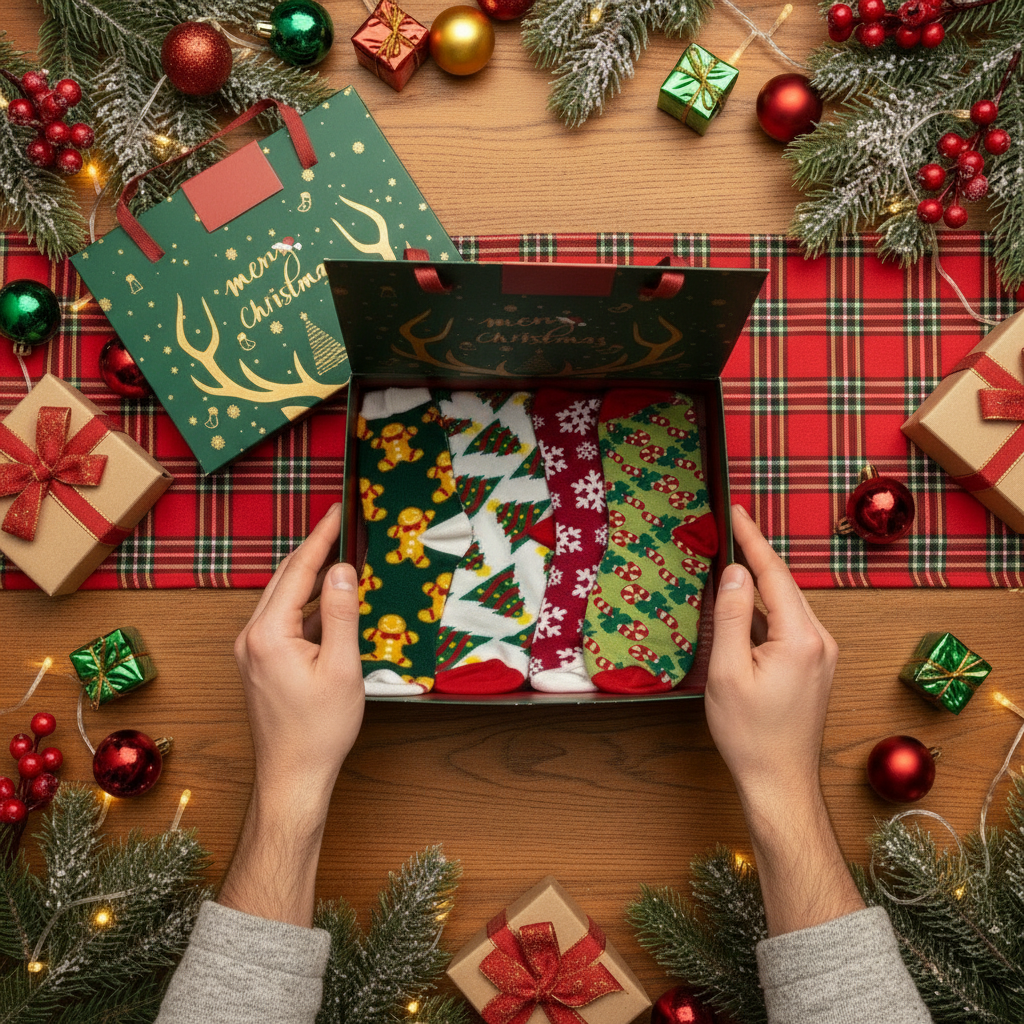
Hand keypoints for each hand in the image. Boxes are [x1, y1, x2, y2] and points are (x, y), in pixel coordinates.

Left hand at [219, 505, 362, 927]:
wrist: (292, 777)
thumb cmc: (318, 731)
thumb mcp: (342, 668)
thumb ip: (342, 614)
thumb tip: (343, 570)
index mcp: (268, 634)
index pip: (298, 570)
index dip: (322, 537)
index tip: (339, 511)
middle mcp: (252, 637)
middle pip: (286, 578)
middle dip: (315, 549)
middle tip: (342, 524)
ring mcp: (252, 650)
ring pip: (284, 598)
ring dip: (312, 577)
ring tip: (342, 555)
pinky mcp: (260, 663)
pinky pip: (284, 620)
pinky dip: (308, 605)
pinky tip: (332, 603)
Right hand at [704, 504, 837, 812]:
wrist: (779, 782)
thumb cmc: (750, 734)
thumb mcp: (729, 671)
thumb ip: (732, 616)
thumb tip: (734, 573)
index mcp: (801, 638)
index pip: (773, 574)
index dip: (752, 539)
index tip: (736, 510)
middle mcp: (820, 640)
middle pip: (783, 585)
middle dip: (754, 557)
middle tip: (727, 530)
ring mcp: (821, 655)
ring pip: (785, 605)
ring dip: (757, 586)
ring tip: (728, 565)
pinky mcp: (815, 668)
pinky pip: (787, 626)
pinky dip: (763, 612)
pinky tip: (741, 611)